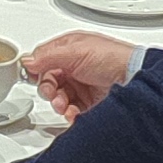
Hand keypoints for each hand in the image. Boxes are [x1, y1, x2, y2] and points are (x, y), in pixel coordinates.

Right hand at [20, 30, 134, 117]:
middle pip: (49, 80)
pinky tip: (73, 112)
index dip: (36, 69)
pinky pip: (71, 111)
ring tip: (64, 104)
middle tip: (53, 93)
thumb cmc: (112, 58)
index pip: (44, 59)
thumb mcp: (75, 51)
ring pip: (58, 97)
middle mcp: (76, 66)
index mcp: (71, 49)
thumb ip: (48, 56)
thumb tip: (27, 61)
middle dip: (48, 89)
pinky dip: (69, 114)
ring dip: (58, 102)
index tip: (31, 77)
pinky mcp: (90, 104)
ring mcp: (83, 85)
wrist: (135, 79)